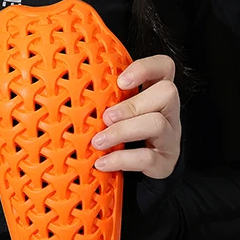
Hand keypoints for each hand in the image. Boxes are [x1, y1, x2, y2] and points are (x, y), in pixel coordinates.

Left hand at [91, 54, 180, 179]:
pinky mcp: (165, 162)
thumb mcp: (118, 110)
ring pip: (157, 124)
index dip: (146, 68)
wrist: (140, 173)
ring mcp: (170, 137)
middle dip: (132, 104)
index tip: (120, 81)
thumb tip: (69, 87)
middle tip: (105, 116)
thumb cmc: (122, 131)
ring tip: (98, 141)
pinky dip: (121, 159)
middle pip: (167, 93)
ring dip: (122, 131)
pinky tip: (102, 162)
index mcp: (155, 93)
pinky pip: (148, 158)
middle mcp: (168, 111)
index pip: (164, 66)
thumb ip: (106, 98)